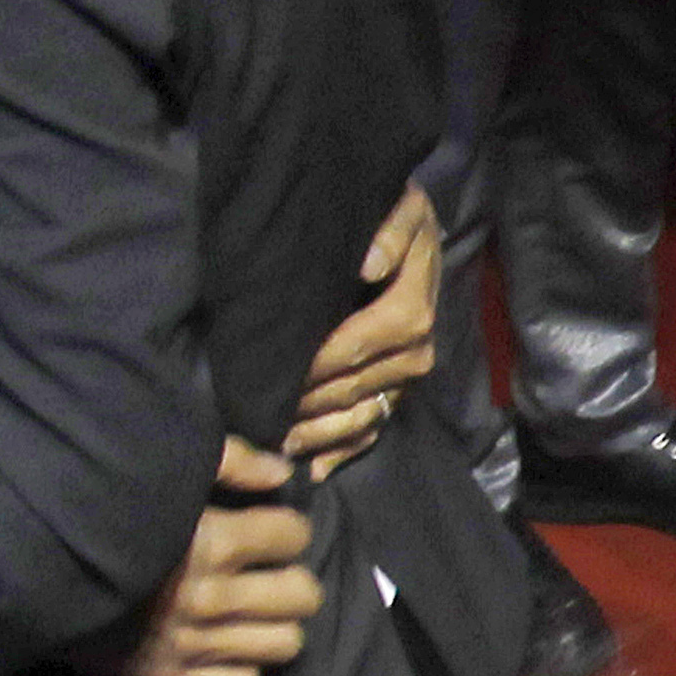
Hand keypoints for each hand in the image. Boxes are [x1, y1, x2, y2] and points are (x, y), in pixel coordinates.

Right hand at [87, 442, 321, 675]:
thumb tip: (284, 474)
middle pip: (302, 596)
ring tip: (254, 611)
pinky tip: (225, 644)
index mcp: (213, 542)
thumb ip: (229, 462)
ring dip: (276, 624)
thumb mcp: (162, 472)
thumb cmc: (103, 514)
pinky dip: (241, 665)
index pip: (294, 537)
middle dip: (293, 579)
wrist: (34, 573)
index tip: (270, 530)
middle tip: (270, 573)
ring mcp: (192, 644)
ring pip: (283, 644)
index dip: (287, 529)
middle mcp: (210, 597)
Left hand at [280, 178, 440, 476]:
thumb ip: (391, 231)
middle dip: (308, 405)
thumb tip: (370, 264)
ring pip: (361, 416)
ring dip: (320, 435)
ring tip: (275, 446)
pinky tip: (312, 469)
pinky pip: (373, 430)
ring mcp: (407, 378)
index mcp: (411, 311)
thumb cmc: (397, 217)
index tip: (273, 375)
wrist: (415, 231)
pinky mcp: (399, 391)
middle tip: (259, 419)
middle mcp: (416, 352)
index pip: (357, 345)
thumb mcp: (404, 207)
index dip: (316, 365)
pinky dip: (342, 453)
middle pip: (353, 388)